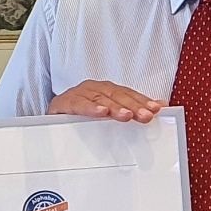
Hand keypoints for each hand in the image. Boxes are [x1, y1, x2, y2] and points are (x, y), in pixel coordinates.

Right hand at [48, 80, 162, 122]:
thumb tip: (160, 107)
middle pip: (116, 95)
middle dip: (133, 105)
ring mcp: (79, 94)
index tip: (157, 109)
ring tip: (127, 116)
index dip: (142, 100)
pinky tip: (101, 113)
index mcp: (106, 91)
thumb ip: (131, 111)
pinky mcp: (63, 103)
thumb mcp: (107, 116)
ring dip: (114, 107)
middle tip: (146, 116)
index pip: (128, 94)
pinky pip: (78, 104)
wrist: (50, 122)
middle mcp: (94, 88)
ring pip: (100, 98)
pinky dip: (90, 108)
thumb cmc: (82, 119)